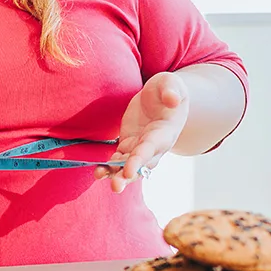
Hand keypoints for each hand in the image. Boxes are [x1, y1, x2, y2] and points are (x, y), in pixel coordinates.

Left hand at [97, 72, 189, 192]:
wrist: (162, 97)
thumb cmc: (169, 89)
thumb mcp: (172, 84)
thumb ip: (172, 91)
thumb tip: (173, 100)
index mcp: (165, 133)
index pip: (151, 148)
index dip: (140, 160)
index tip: (129, 170)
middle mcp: (153, 146)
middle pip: (140, 164)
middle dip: (127, 175)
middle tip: (115, 187)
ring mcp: (140, 147)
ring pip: (128, 165)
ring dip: (115, 174)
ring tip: (99, 177)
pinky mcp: (128, 144)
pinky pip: (118, 158)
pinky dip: (109, 166)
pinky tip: (98, 172)